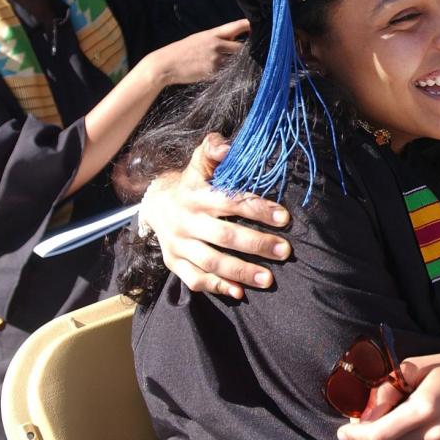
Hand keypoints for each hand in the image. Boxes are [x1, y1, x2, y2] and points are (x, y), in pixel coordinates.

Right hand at [141, 133, 291, 299]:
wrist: (155, 206)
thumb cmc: (191, 185)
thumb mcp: (198, 164)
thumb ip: (212, 150)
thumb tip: (227, 147)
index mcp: (195, 196)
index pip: (230, 202)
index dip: (258, 210)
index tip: (285, 218)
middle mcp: (186, 221)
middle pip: (224, 236)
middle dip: (256, 244)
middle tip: (285, 251)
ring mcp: (178, 245)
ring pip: (211, 262)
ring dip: (241, 271)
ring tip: (269, 279)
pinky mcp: (174, 263)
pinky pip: (195, 279)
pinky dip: (217, 287)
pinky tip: (240, 291)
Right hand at [146, 18, 248, 86]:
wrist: (165, 64)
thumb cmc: (182, 51)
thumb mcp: (199, 39)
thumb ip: (217, 39)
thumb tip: (235, 40)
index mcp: (212, 34)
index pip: (235, 26)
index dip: (249, 25)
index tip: (259, 26)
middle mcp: (216, 44)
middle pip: (242, 47)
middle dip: (247, 52)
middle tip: (254, 55)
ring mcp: (215, 59)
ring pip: (236, 62)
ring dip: (239, 65)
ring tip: (239, 68)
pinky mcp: (213, 72)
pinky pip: (227, 74)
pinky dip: (229, 75)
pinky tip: (226, 76)